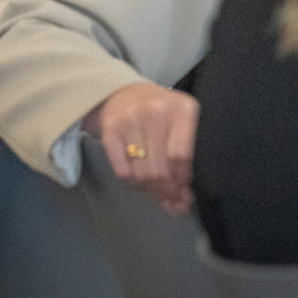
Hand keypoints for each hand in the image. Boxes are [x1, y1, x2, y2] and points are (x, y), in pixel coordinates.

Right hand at [83, 81, 197, 214]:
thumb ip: (186, 155)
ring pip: (142, 173)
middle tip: (172, 203)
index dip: (182, 181)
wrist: (125, 94)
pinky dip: (133, 184)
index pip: (182, 156)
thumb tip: (183, 200)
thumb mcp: (182, 123)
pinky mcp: (110, 130)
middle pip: (161, 168)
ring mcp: (130, 119)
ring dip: (151, 192)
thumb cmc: (161, 114)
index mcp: (182, 108)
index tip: (185, 194)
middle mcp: (155, 111)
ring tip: (159, 197)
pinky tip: (141, 185)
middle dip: (167, 192)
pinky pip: (122, 171)